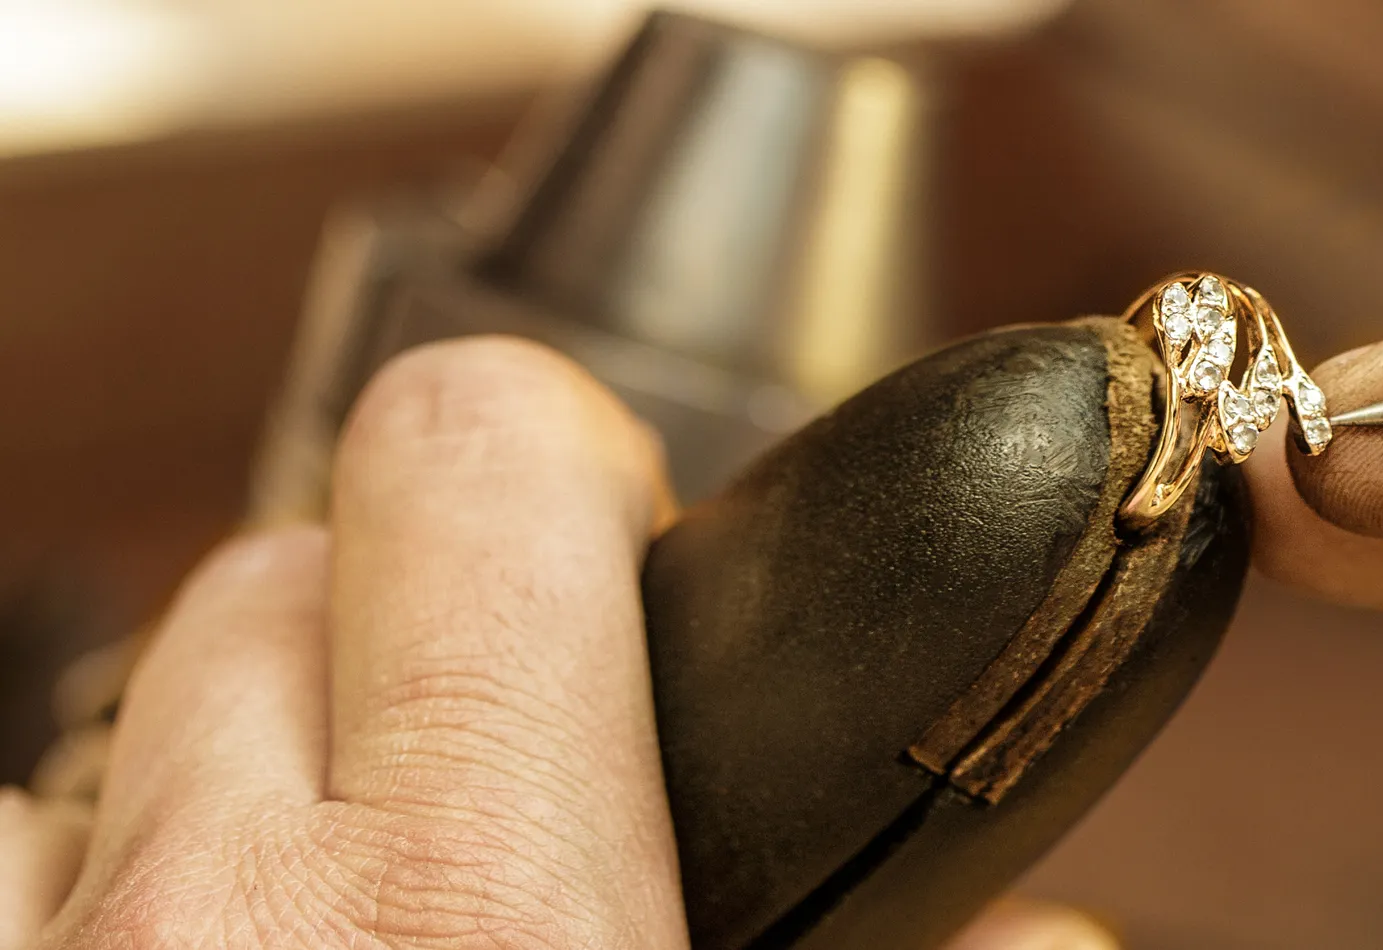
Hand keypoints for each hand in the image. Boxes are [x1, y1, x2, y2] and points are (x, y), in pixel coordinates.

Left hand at [0, 339, 1110, 949]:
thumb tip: (1049, 930)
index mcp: (495, 932)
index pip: (472, 452)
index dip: (546, 469)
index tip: (587, 543)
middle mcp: (214, 928)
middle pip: (277, 566)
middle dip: (388, 643)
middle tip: (464, 787)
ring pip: (104, 718)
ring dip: (206, 782)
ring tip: (301, 922)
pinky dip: (76, 877)